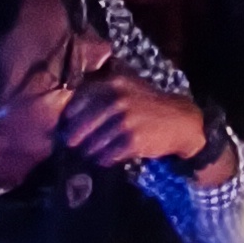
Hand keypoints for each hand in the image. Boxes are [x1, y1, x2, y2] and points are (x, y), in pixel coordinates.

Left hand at [62, 67, 206, 169]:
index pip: (75, 104)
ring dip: (90, 151)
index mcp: (112, 83)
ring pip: (91, 145)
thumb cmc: (146, 104)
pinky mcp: (132, 140)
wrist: (178, 120)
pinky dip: (104, 159)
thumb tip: (64, 111)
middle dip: (75, 139)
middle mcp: (117, 99)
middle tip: (76, 144)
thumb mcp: (125, 87)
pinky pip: (105, 157)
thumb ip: (99, 92)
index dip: (69, 119)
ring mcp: (125, 120)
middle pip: (79, 128)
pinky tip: (109, 155)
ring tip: (94, 151)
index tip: (69, 127)